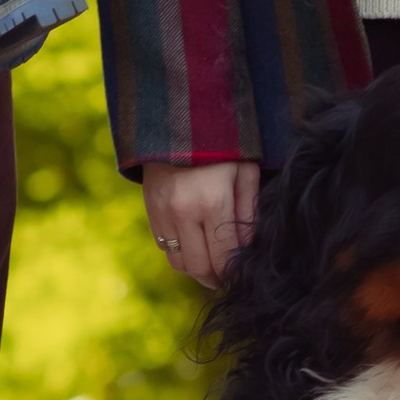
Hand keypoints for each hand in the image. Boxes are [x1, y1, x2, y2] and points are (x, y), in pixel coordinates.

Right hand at [141, 157, 259, 284]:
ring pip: (178, 262)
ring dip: (195, 269)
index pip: (223, 257)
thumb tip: (249, 248)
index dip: (233, 274)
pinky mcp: (150, 210)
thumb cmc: (223, 146)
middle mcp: (183, 211)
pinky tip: (195, 243)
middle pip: (198, 267)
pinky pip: (164, 246)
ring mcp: (162, 212)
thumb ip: (248, 212)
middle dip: (215, 278)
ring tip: (212, 262)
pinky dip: (180, 252)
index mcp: (212, 201)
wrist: (179, 121)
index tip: (242, 277)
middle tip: (227, 277)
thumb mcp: (245, 172)